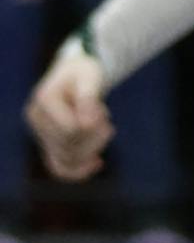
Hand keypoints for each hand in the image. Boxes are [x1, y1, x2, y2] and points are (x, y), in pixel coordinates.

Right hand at [28, 49, 111, 178]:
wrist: (76, 72)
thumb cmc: (84, 71)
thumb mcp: (90, 76)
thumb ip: (88, 99)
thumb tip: (87, 125)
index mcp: (44, 100)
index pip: (70, 129)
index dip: (92, 126)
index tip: (103, 112)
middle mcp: (37, 120)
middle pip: (68, 146)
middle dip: (94, 137)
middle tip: (107, 121)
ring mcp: (40, 135)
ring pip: (66, 159)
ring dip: (92, 150)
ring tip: (106, 130)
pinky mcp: (48, 144)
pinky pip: (59, 167)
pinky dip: (78, 171)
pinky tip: (98, 164)